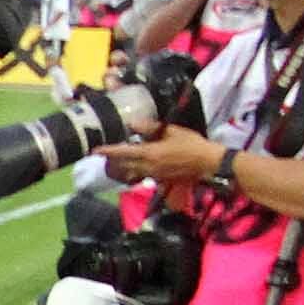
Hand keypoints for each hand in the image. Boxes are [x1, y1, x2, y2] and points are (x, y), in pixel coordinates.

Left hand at [104, 124, 226, 189]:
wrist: (208, 163)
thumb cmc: (191, 144)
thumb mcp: (172, 131)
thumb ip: (150, 128)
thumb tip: (132, 123)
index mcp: (150, 154)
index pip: (123, 152)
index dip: (108, 151)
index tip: (95, 150)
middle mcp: (148, 167)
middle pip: (124, 165)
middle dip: (113, 161)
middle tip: (104, 154)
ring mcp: (154, 176)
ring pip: (132, 172)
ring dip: (123, 167)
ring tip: (118, 160)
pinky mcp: (161, 181)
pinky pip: (143, 176)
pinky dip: (136, 171)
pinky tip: (137, 166)